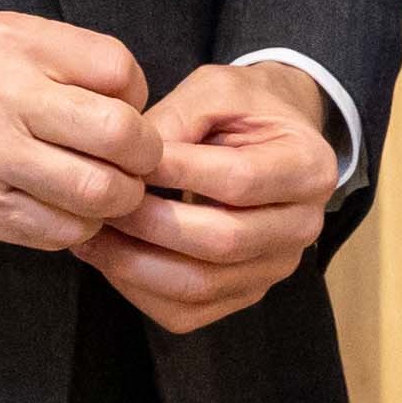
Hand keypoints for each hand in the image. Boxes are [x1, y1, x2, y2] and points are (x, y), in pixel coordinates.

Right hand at [0, 14, 157, 246]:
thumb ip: (57, 58)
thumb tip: (126, 98)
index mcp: (15, 45)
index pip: (120, 71)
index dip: (136, 97)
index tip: (122, 111)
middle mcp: (8, 98)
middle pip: (123, 135)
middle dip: (143, 157)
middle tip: (132, 163)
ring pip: (98, 193)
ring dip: (114, 201)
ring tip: (102, 193)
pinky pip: (58, 231)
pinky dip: (74, 229)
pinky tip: (61, 213)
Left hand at [82, 57, 342, 336]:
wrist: (271, 139)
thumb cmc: (242, 109)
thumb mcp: (215, 90)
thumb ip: (175, 119)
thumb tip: (126, 163)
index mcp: (309, 167)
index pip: (239, 181)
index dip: (177, 173)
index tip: (124, 160)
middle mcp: (303, 227)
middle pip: (224, 241)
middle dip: (149, 224)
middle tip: (99, 202)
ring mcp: (274, 268)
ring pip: (200, 285)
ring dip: (135, 263)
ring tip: (91, 234)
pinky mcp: (244, 294)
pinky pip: (186, 312)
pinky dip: (138, 291)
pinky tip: (110, 258)